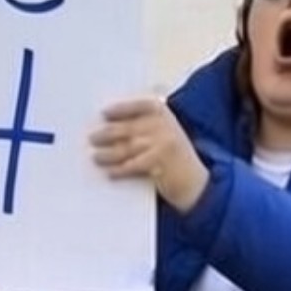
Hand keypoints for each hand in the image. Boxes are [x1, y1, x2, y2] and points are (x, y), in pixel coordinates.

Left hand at [90, 97, 209, 213]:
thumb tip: (111, 124)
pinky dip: (120, 169)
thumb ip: (145, 125)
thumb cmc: (175, 159)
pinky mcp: (160, 162)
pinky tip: (110, 172)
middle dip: (108, 133)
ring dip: (109, 153)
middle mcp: (165, 125)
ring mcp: (163, 143)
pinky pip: (133, 165)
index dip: (121, 109)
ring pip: (128, 147)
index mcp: (165, 114)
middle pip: (128, 127)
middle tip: (92, 138)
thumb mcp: (166, 134)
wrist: (197, 184)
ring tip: (96, 157)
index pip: (139, 105)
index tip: (105, 113)